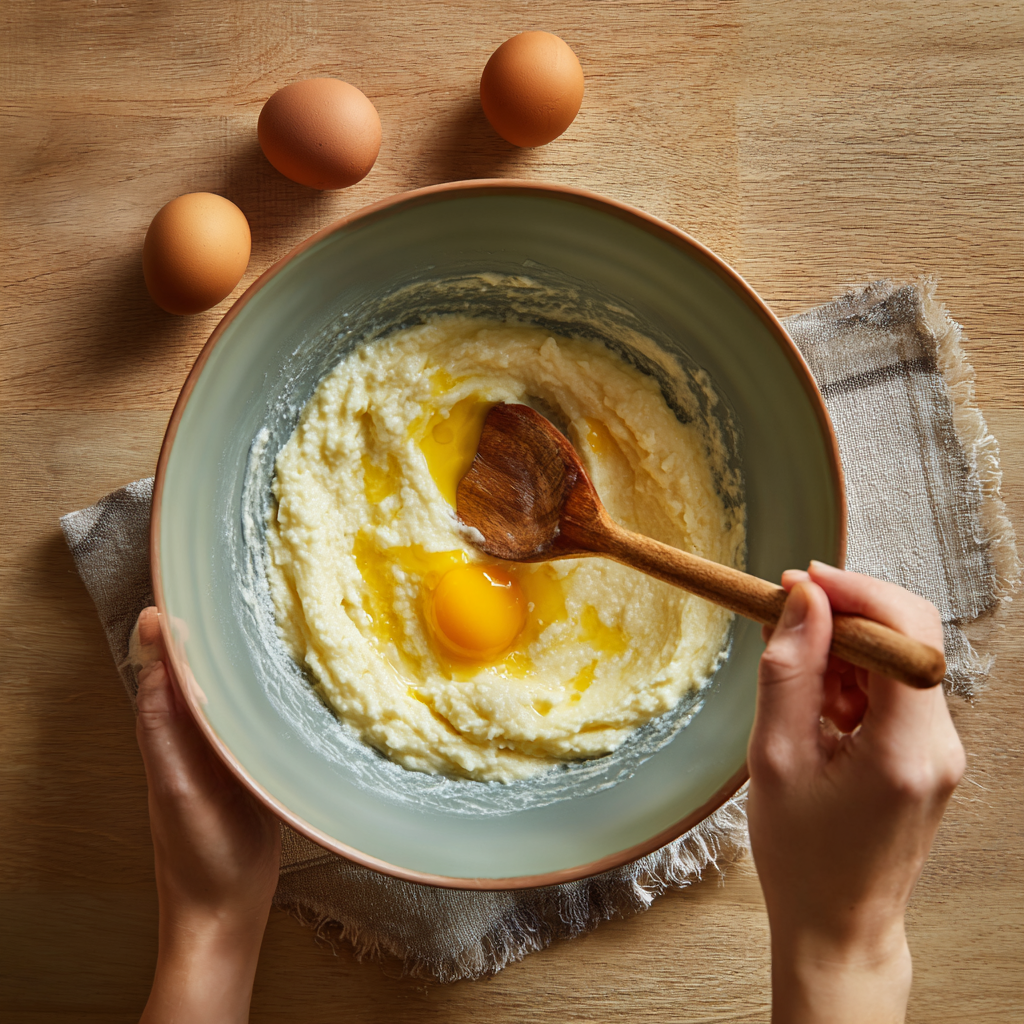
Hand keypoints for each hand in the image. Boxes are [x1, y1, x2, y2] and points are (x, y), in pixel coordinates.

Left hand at [134, 607, 280, 1023]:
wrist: (227, 913)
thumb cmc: (199, 858)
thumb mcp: (176, 788)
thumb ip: (165, 728)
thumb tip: (159, 661)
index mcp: (173, 736)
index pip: (174, 667)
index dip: (181, 626)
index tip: (200, 583)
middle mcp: (201, 738)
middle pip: (209, 674)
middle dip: (220, 635)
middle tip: (250, 590)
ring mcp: (231, 753)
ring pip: (237, 694)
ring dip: (249, 662)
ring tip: (275, 623)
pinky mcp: (257, 769)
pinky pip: (259, 721)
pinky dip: (269, 696)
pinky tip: (292, 682)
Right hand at [747, 563, 964, 1023]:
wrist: (837, 923)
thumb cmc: (801, 855)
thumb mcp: (774, 757)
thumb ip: (788, 671)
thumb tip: (803, 601)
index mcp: (905, 748)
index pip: (903, 630)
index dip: (851, 591)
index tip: (798, 582)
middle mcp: (940, 744)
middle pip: (904, 636)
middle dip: (840, 620)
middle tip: (783, 628)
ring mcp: (941, 749)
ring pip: (896, 658)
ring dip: (841, 654)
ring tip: (799, 697)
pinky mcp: (929, 753)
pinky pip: (893, 688)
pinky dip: (851, 681)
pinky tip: (819, 714)